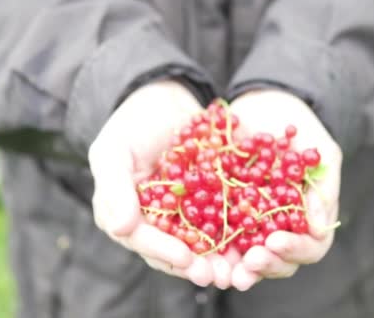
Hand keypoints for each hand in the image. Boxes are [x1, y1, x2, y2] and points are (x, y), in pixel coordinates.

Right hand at [88, 81, 230, 287]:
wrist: (167, 97)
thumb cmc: (132, 124)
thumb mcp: (113, 151)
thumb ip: (115, 188)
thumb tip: (121, 228)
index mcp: (130, 217)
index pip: (145, 240)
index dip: (164, 251)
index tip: (185, 259)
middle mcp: (161, 222)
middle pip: (177, 251)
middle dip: (198, 266)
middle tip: (219, 276)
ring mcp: (188, 213)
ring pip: (206, 243)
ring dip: (223, 258)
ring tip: (241, 269)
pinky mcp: (214, 200)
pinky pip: (229, 220)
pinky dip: (243, 231)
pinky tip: (259, 239)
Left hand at [228, 89, 341, 290]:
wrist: (259, 102)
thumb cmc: (295, 123)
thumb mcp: (318, 147)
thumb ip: (323, 185)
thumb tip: (318, 226)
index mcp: (307, 216)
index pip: (310, 246)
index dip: (295, 249)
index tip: (277, 241)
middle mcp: (279, 226)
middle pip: (278, 260)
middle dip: (266, 265)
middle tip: (250, 263)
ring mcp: (249, 222)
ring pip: (246, 257)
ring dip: (237, 268)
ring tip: (226, 273)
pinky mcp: (221, 212)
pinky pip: (215, 235)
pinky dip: (210, 248)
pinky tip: (199, 251)